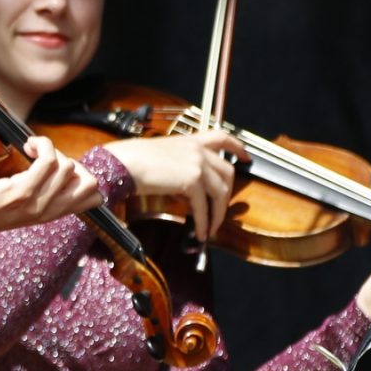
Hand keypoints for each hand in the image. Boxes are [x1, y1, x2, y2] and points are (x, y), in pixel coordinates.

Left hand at [0, 135, 102, 235]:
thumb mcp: (22, 202)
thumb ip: (42, 191)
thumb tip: (56, 162)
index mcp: (51, 214)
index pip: (94, 197)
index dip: (82, 174)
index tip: (56, 166)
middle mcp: (48, 212)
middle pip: (88, 181)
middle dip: (69, 160)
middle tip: (42, 158)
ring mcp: (36, 204)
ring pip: (68, 166)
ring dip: (51, 148)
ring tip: (30, 149)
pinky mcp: (21, 193)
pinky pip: (48, 160)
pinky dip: (42, 144)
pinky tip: (26, 146)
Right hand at [99, 132, 248, 240]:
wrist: (123, 163)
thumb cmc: (133, 161)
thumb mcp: (163, 158)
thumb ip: (181, 170)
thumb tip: (191, 197)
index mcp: (190, 140)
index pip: (222, 137)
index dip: (238, 147)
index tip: (246, 157)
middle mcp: (198, 149)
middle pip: (227, 172)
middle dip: (227, 195)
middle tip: (221, 210)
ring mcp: (197, 163)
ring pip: (221, 192)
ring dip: (217, 214)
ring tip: (211, 229)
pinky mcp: (192, 180)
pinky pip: (204, 207)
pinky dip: (204, 223)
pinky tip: (200, 233)